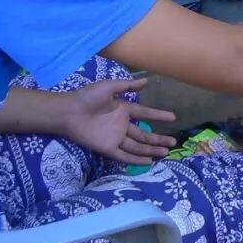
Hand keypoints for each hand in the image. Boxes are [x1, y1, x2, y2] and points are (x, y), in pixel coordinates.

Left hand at [56, 78, 177, 164]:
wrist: (69, 112)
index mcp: (123, 109)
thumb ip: (127, 86)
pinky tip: (148, 161)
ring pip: (137, 146)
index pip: (145, 113)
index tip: (172, 117)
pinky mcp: (108, 148)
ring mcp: (115, 138)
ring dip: (151, 150)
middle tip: (173, 142)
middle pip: (144, 134)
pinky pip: (124, 156)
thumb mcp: (108, 87)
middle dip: (158, 138)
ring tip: (165, 153)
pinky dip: (136, 159)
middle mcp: (121, 125)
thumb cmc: (87, 97)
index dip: (158, 115)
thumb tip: (146, 81)